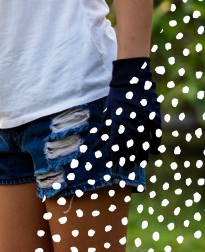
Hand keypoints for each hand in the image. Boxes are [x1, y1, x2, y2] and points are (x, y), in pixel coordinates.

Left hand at [92, 57, 161, 172]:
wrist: (131, 81)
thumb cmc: (117, 98)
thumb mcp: (108, 114)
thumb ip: (104, 131)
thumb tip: (95, 146)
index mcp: (117, 125)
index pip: (116, 148)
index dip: (115, 160)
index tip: (114, 170)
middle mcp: (130, 126)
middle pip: (130, 150)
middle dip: (128, 161)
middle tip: (127, 168)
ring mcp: (144, 123)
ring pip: (144, 146)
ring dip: (142, 156)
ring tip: (140, 164)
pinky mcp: (155, 119)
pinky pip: (156, 137)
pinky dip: (155, 146)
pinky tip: (154, 153)